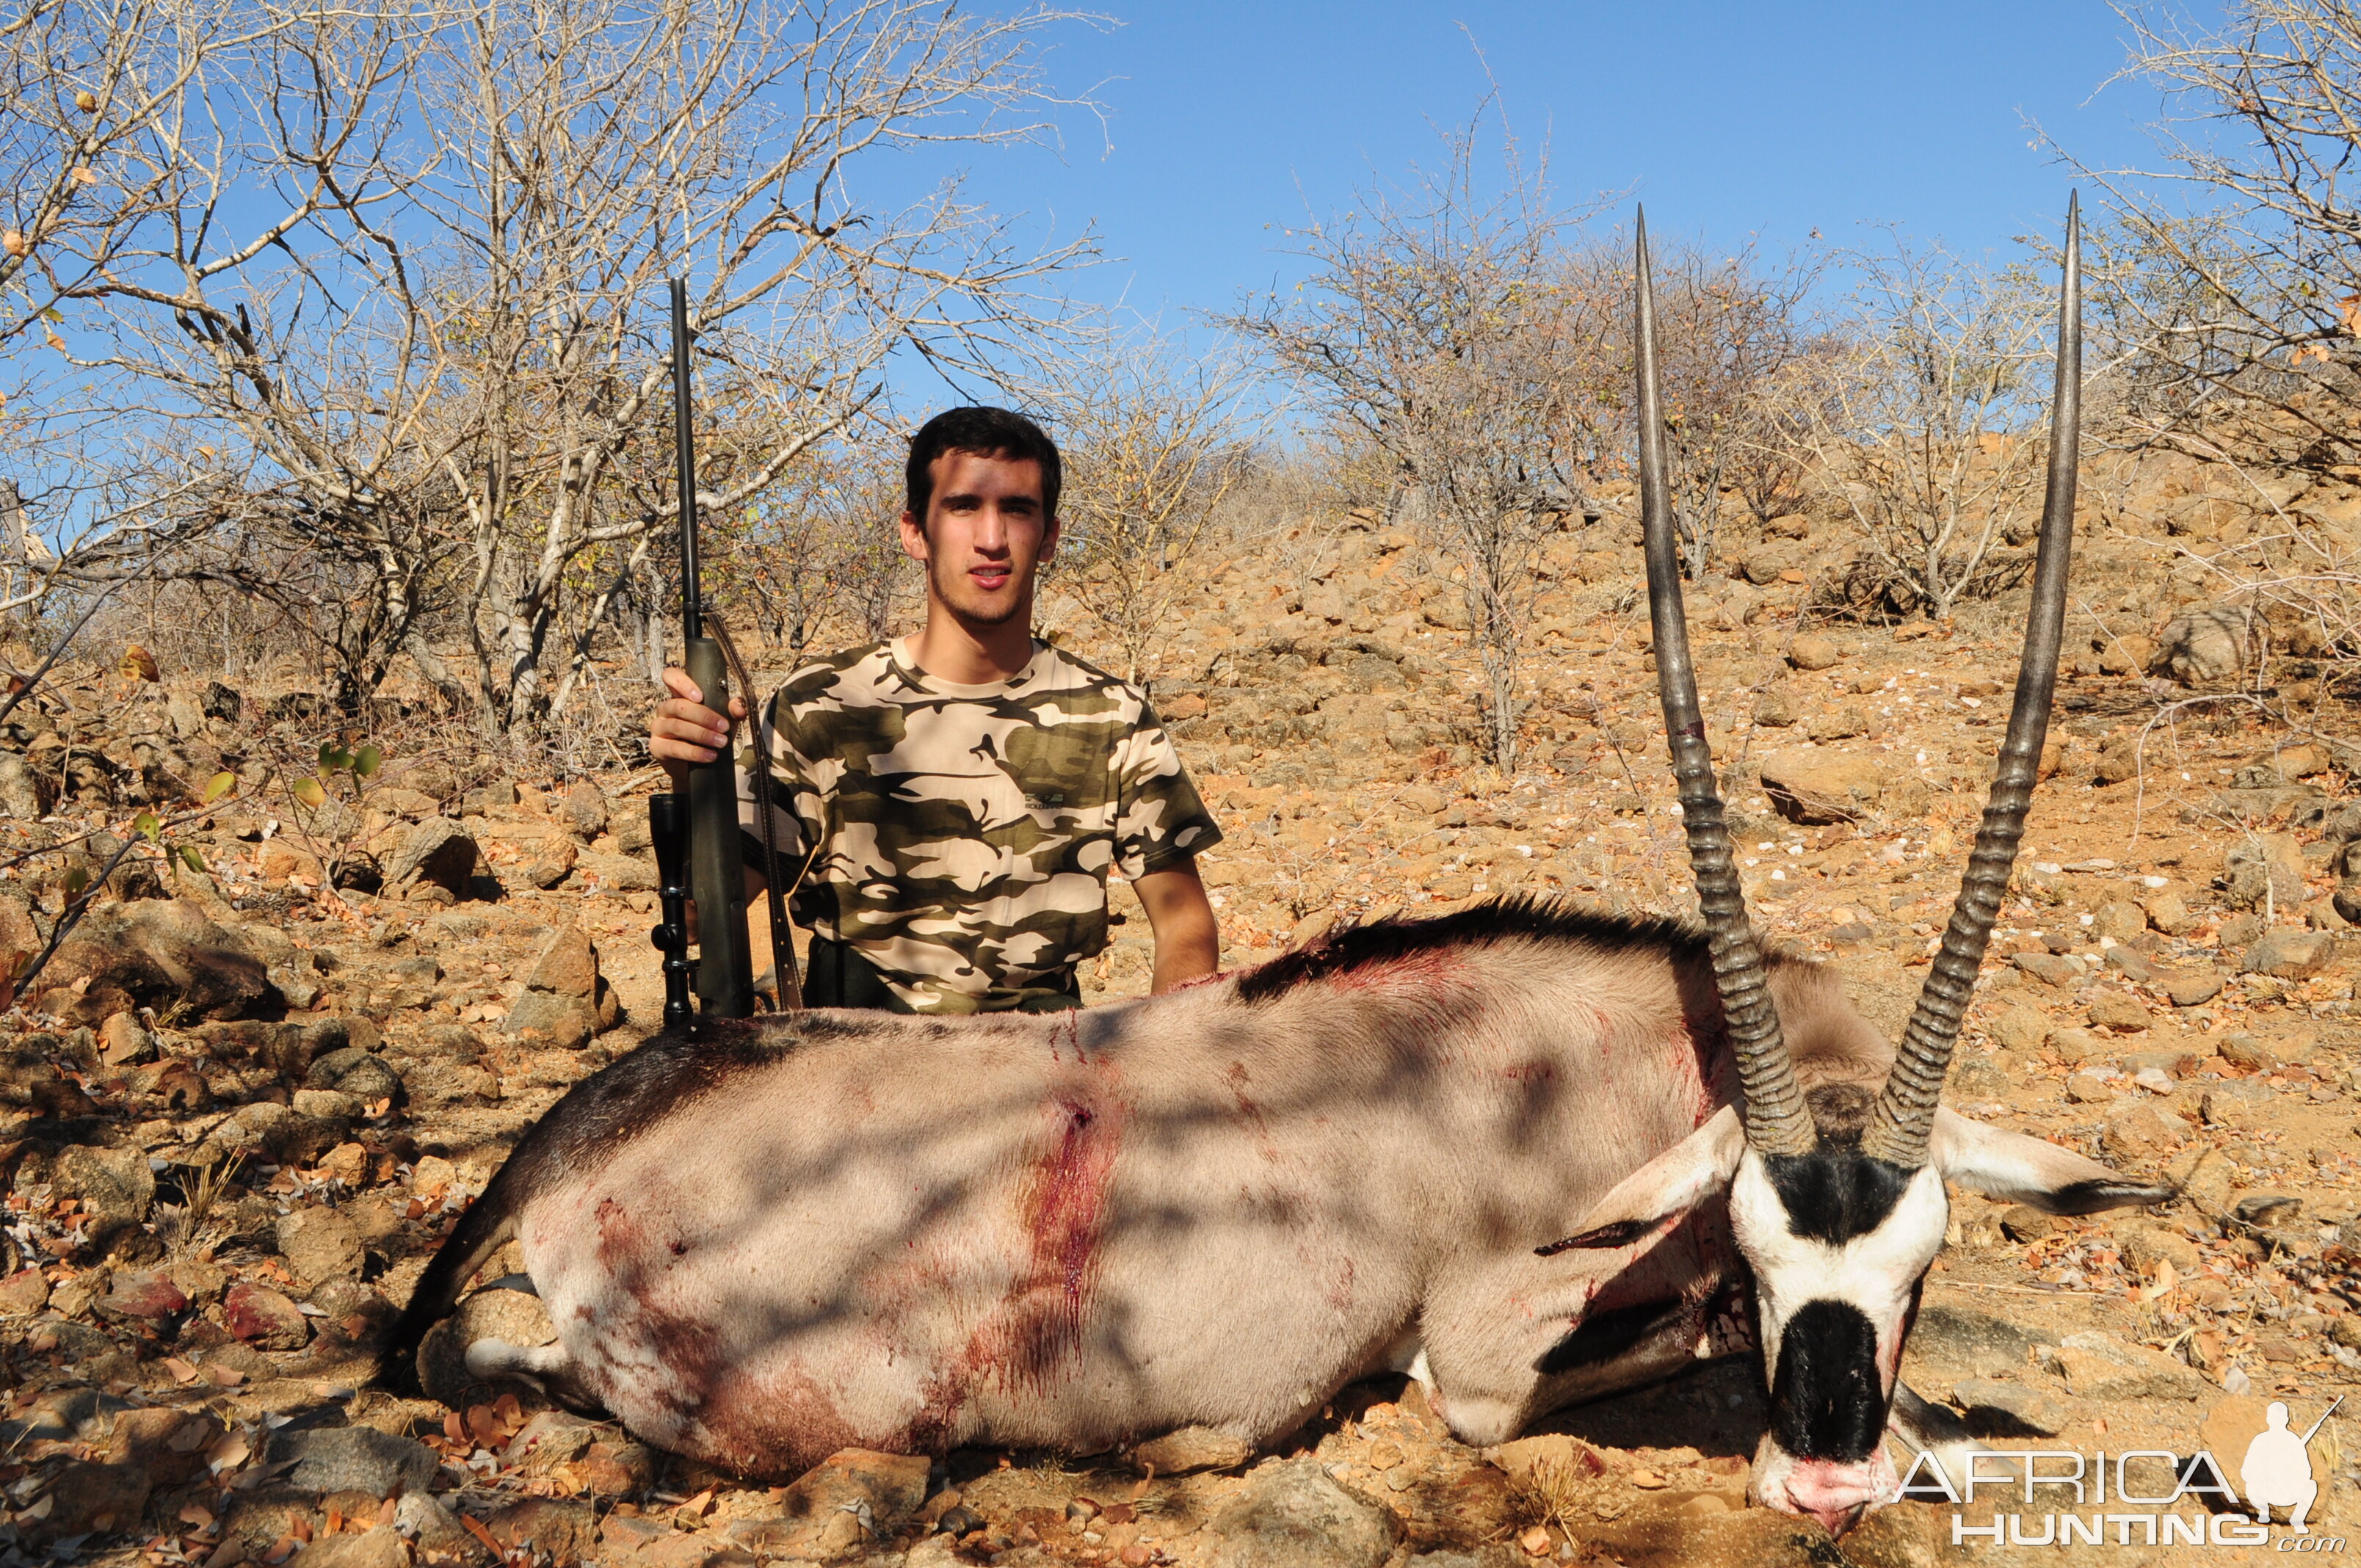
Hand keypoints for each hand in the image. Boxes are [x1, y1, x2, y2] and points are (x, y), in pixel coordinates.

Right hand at [650, 667, 746, 789]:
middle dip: (704, 716)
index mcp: (679, 696)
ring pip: (677, 726)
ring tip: (721, 742)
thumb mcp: (724, 722)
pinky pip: (675, 748)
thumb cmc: (708, 738)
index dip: (682, 683)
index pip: (670, 677)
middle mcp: (665, 709)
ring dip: (702, 734)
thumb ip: (732, 712)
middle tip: (724, 727)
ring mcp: (658, 728)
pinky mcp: (657, 747)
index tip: (700, 696)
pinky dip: (695, 752)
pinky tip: (710, 755)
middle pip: (679, 705)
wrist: (699, 768)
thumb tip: (738, 707)